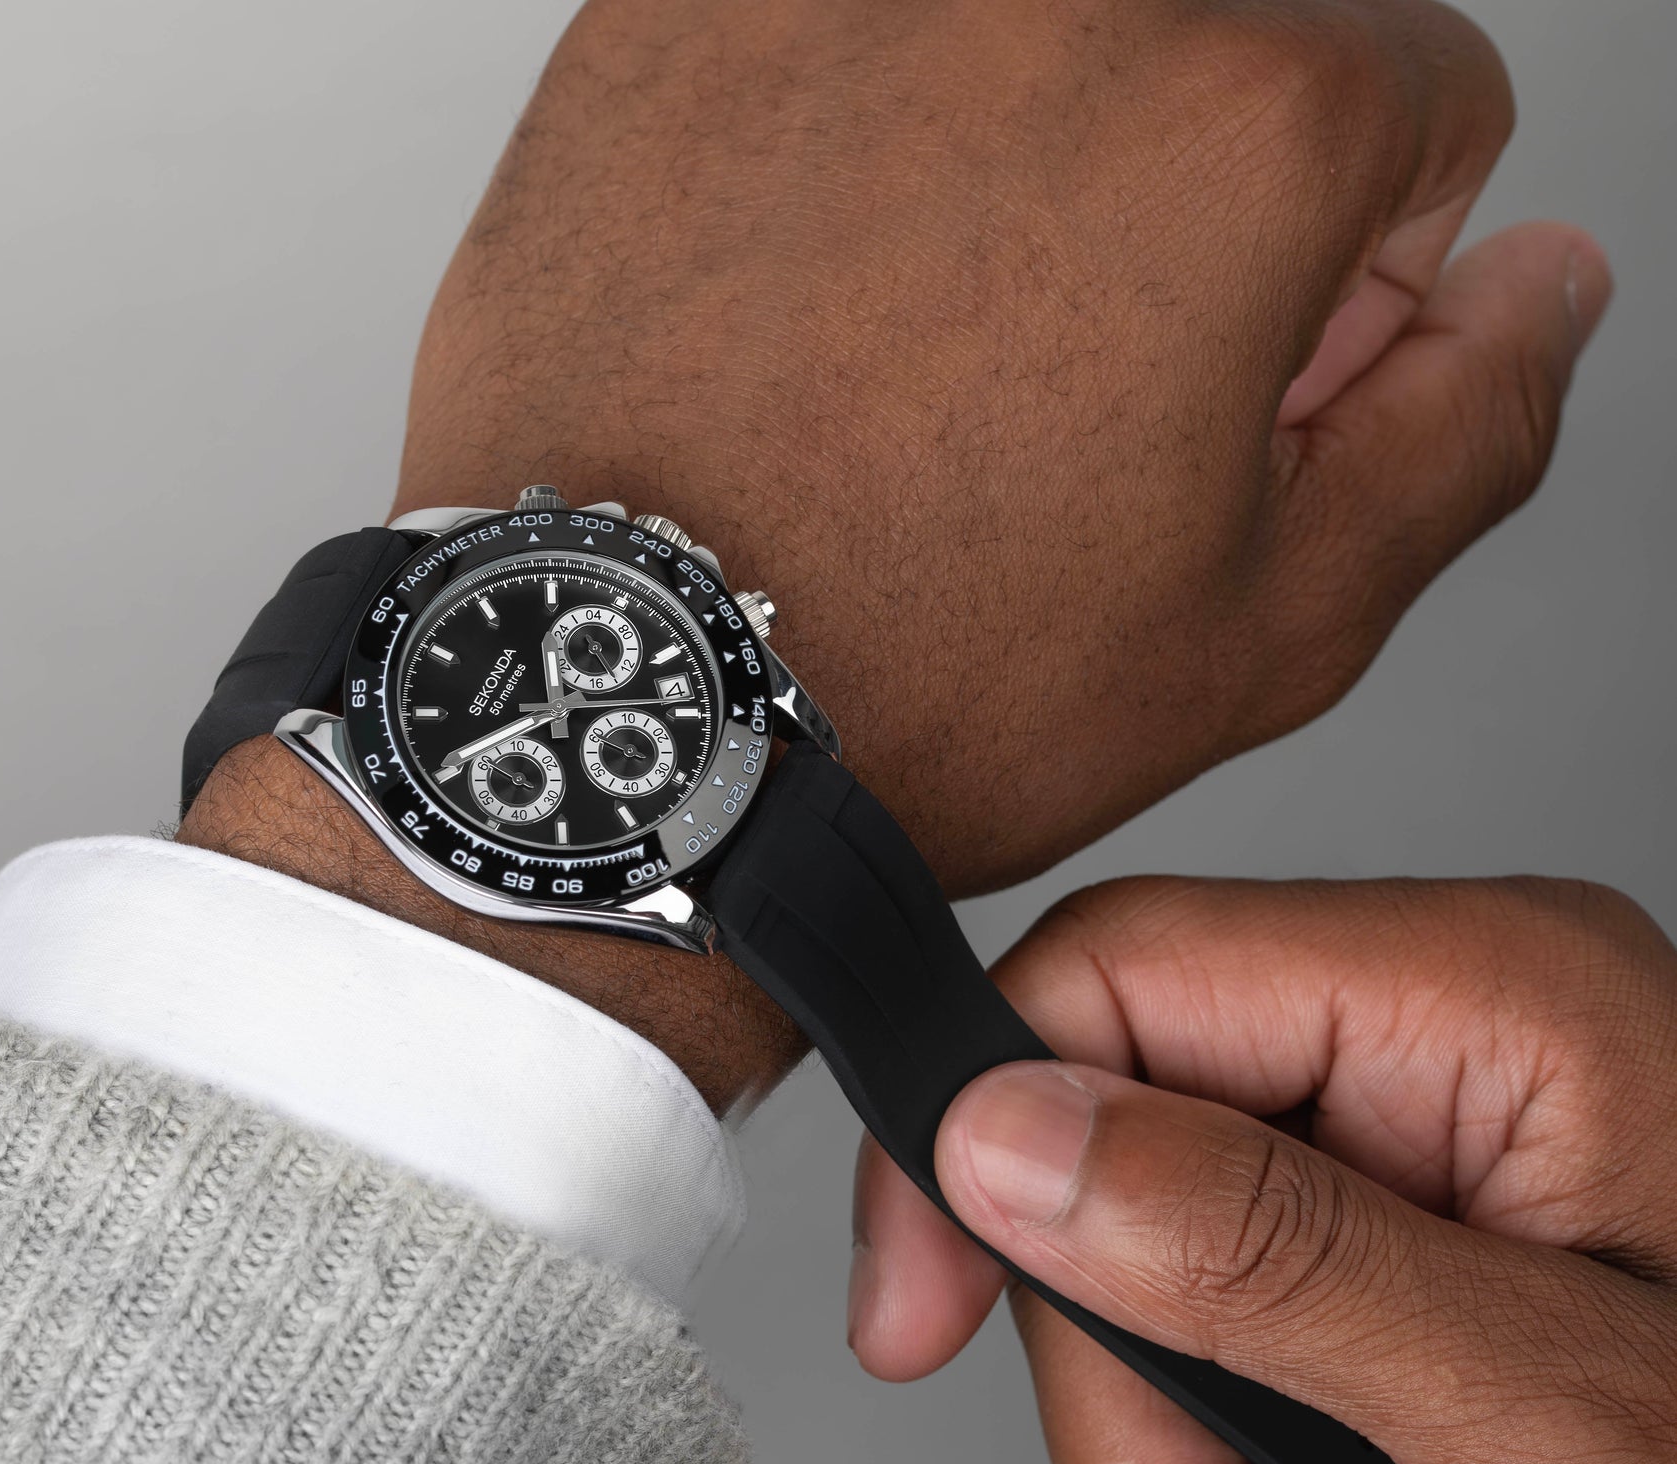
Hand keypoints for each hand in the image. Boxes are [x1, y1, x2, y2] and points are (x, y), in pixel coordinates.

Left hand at [187, 0, 1609, 1105]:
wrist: (619, 704)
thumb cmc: (909, 688)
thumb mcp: (1269, 630)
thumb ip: (1466, 426)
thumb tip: (1533, 289)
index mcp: (1246, 126)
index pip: (1421, 102)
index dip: (1349, 279)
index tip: (1235, 386)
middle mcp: (1051, 3)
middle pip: (1223, 57)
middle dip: (1192, 209)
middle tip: (1054, 400)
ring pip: (1028, 49)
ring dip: (1015, 168)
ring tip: (911, 363)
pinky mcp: (671, 19)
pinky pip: (838, 45)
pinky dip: (845, 145)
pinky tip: (802, 302)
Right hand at [850, 877, 1676, 1463]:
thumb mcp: (1549, 1415)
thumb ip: (1259, 1255)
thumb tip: (1002, 1137)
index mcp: (1471, 1005)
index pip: (1107, 981)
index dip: (974, 1141)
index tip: (918, 1335)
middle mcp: (1423, 1070)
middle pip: (1113, 1211)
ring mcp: (1404, 1194)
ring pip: (1154, 1348)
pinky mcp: (1387, 1305)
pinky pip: (1227, 1423)